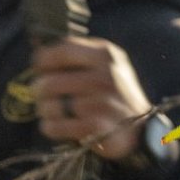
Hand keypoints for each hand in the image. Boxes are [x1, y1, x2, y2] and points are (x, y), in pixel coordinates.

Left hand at [32, 36, 153, 159]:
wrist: (141, 128)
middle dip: (41, 92)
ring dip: (47, 111)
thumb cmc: (115, 94)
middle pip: (50, 81)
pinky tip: (59, 126)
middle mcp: (105, 75)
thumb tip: (38, 55)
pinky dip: (52, 128)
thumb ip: (78, 57)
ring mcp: (102, 101)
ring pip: (51, 105)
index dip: (43, 61)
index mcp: (105, 54)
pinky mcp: (97, 126)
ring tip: (54, 111)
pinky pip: (56, 126)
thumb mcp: (106, 65)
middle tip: (45, 97)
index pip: (60, 50)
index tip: (40, 69)